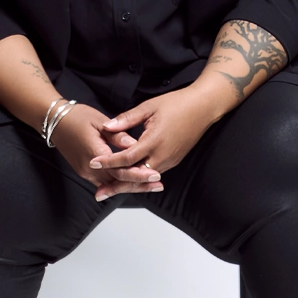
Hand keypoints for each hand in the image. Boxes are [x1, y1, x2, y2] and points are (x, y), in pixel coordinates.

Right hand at [51, 103, 163, 201]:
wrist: (54, 120)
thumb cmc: (76, 117)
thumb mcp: (99, 121)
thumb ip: (117, 135)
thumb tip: (134, 144)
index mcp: (94, 154)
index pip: (120, 170)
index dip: (139, 174)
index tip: (155, 174)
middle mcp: (88, 168)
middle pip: (117, 182)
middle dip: (139, 185)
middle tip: (158, 185)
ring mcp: (85, 172)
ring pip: (111, 184)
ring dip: (131, 186)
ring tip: (151, 187)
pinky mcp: (84, 171)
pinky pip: (104, 181)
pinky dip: (118, 184)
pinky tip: (133, 184)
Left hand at [92, 84, 230, 177]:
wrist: (204, 108)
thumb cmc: (177, 104)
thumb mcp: (149, 107)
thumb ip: (127, 119)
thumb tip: (107, 126)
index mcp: (154, 141)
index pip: (127, 157)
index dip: (109, 161)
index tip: (94, 162)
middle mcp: (162, 156)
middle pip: (135, 177)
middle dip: (116, 186)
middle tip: (99, 193)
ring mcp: (169, 160)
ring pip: (144, 178)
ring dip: (127, 185)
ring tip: (109, 190)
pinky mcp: (173, 161)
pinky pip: (153, 174)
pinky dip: (139, 179)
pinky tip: (128, 181)